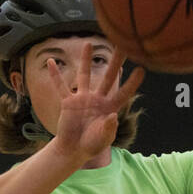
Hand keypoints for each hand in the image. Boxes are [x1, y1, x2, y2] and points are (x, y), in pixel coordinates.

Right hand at [47, 42, 144, 163]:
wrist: (74, 150)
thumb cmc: (92, 145)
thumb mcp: (102, 140)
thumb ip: (108, 129)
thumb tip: (114, 116)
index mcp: (110, 108)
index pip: (123, 93)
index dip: (132, 83)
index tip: (142, 69)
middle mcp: (98, 99)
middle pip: (108, 77)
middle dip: (116, 61)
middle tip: (123, 45)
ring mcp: (82, 99)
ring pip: (84, 75)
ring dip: (85, 60)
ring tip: (88, 43)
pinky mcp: (68, 103)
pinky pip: (60, 87)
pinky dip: (55, 75)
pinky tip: (51, 62)